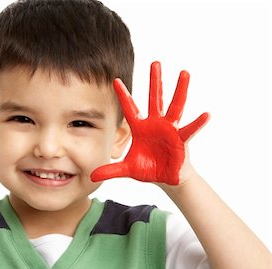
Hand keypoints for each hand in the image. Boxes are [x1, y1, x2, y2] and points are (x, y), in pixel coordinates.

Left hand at [91, 61, 209, 184]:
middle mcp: (155, 124)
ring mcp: (169, 129)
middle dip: (154, 81)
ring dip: (179, 90)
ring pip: (175, 106)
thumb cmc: (148, 169)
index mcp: (140, 128)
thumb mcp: (127, 169)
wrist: (166, 177)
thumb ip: (111, 170)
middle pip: (155, 99)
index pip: (130, 108)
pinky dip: (197, 123)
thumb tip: (92, 176)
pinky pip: (189, 129)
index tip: (115, 80)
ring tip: (184, 73)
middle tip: (155, 63)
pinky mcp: (181, 139)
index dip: (123, 95)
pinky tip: (206, 114)